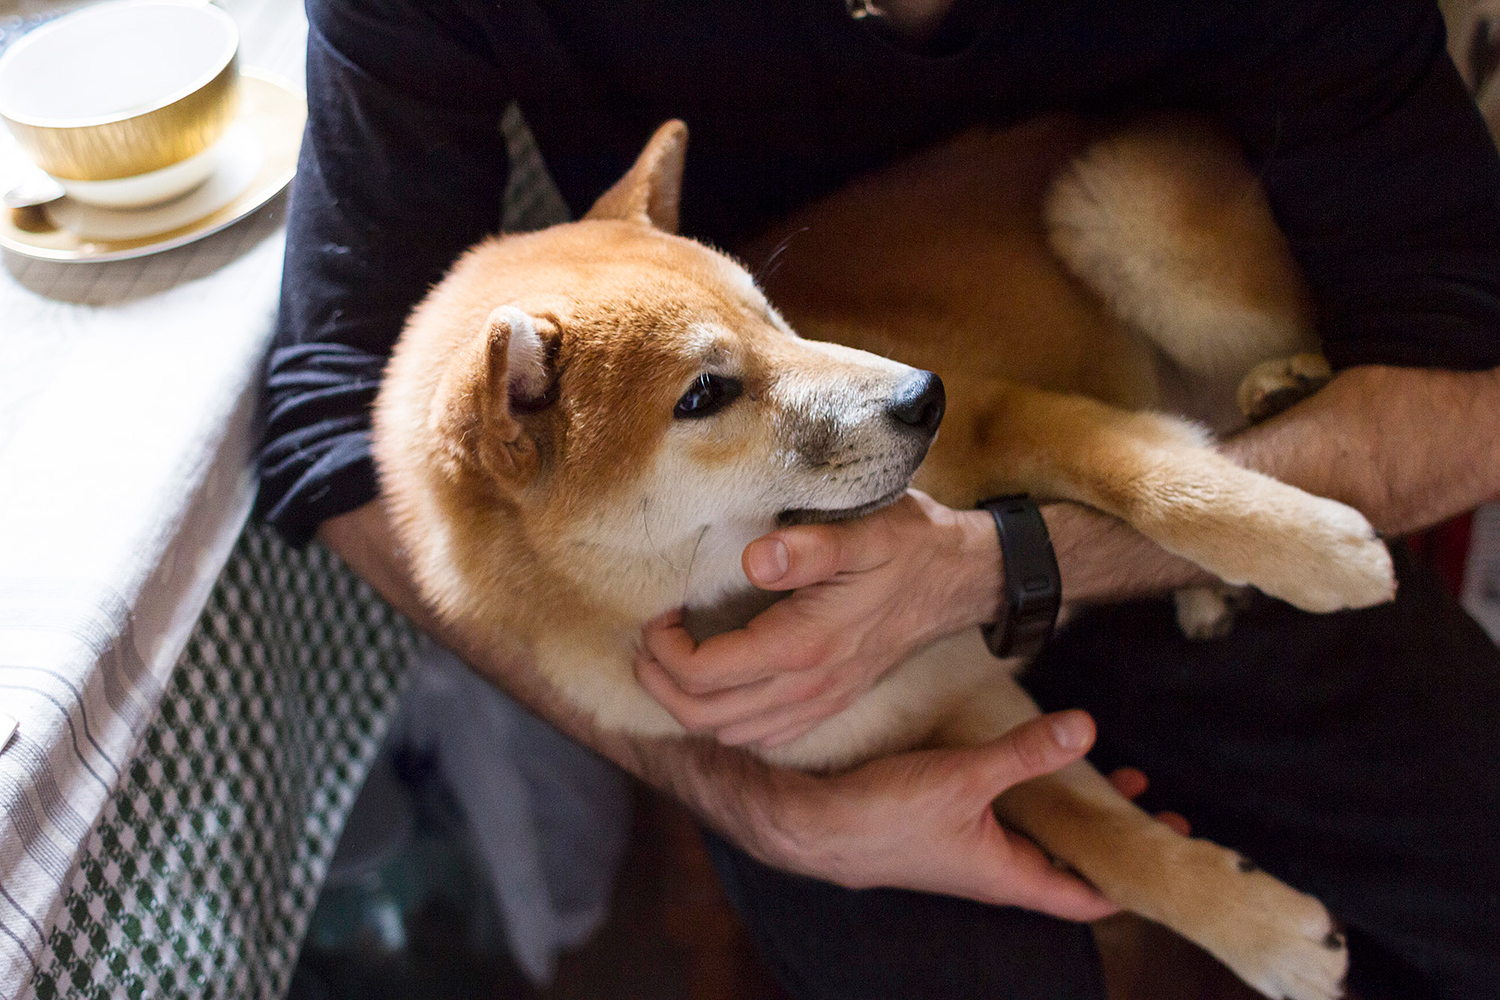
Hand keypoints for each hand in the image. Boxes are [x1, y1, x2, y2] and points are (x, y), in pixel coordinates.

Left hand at [636, 490, 1001, 747]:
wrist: (960, 578)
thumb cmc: (909, 545)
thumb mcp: (865, 530)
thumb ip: (809, 548)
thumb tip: (754, 558)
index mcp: (804, 646)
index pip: (705, 673)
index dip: (664, 649)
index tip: (658, 612)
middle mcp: (808, 686)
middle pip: (705, 716)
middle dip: (660, 682)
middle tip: (646, 642)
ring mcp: (821, 701)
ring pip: (730, 733)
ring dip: (689, 704)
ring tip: (671, 660)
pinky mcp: (830, 702)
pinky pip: (765, 736)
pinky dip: (727, 720)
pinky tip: (720, 684)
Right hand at [769, 710, 1120, 919]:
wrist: (811, 823)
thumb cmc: (882, 817)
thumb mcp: (963, 779)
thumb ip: (1025, 753)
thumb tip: (1088, 727)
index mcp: (1008, 875)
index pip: (1089, 895)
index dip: (1133, 879)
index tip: (1171, 851)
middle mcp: (994, 870)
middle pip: (1068, 861)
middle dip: (1109, 831)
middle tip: (1148, 797)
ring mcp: (969, 850)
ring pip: (1036, 835)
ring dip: (1071, 807)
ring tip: (1105, 769)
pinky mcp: (946, 827)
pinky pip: (1005, 817)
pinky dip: (1031, 794)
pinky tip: (1030, 761)